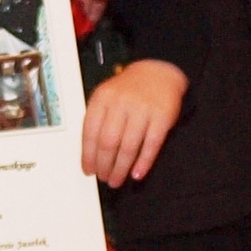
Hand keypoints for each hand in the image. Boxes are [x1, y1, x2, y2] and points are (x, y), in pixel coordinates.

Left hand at [79, 58, 188, 185]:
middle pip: (108, 142)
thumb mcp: (107, 96)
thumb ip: (98, 120)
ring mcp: (142, 109)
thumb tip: (90, 154)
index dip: (88, 155)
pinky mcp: (162, 117)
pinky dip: (144, 162)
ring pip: (129, 146)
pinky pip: (151, 144)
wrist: (158, 70)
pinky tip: (137, 173)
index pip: (90, 132)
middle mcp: (121, 103)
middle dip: (104, 165)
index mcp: (103, 98)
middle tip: (104, 178)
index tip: (88, 170)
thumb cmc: (129, 89)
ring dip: (121, 168)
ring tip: (117, 180)